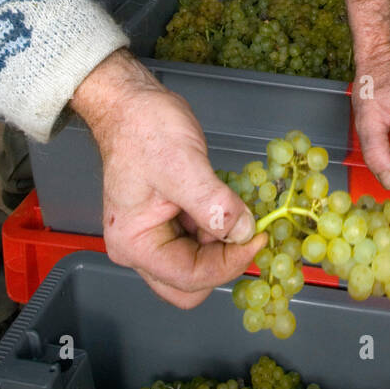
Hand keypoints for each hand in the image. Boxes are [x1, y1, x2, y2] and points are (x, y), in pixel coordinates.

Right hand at [71, 50, 265, 308]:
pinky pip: (201, 241)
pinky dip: (220, 228)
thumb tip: (244, 232)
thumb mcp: (182, 166)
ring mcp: (155, 237)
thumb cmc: (145, 131)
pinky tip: (229, 201)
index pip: (190, 278)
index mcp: (135, 244)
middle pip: (190, 284)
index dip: (229, 262)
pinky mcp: (170, 222)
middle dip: (223, 262)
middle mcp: (140, 249)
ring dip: (224, 243)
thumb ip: (213, 205)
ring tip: (238, 207)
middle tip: (249, 232)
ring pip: (199, 263)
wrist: (131, 104)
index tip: (258, 237)